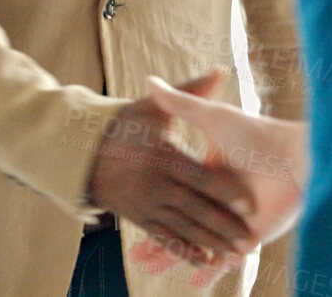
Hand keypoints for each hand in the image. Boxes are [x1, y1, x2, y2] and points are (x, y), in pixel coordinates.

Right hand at [85, 70, 259, 268]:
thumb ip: (189, 94)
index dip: (227, 192)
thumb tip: (219, 69)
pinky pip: (165, 240)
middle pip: (197, 209)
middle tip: (248, 239)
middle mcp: (156, 184)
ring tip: (234, 255)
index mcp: (164, 156)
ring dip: (210, 244)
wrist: (81, 150)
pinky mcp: (141, 220)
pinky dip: (184, 253)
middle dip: (223, 226)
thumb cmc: (124, 124)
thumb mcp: (153, 109)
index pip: (203, 177)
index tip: (250, 203)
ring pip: (184, 229)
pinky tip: (204, 263)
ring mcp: (147, 205)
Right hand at [127, 75, 310, 286]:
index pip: (167, 188)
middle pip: (176, 219)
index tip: (126, 202)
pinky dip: (207, 269)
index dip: (147, 197)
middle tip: (134, 255)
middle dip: (155, 240)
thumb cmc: (254, 133)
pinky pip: (220, 257)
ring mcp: (226, 219)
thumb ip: (183, 100)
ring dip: (172, 258)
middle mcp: (209, 196)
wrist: (295, 159)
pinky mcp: (245, 235)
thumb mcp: (212, 117)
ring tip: (147, 271)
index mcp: (197, 169)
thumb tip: (149, 78)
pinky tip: (194, 282)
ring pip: (193, 240)